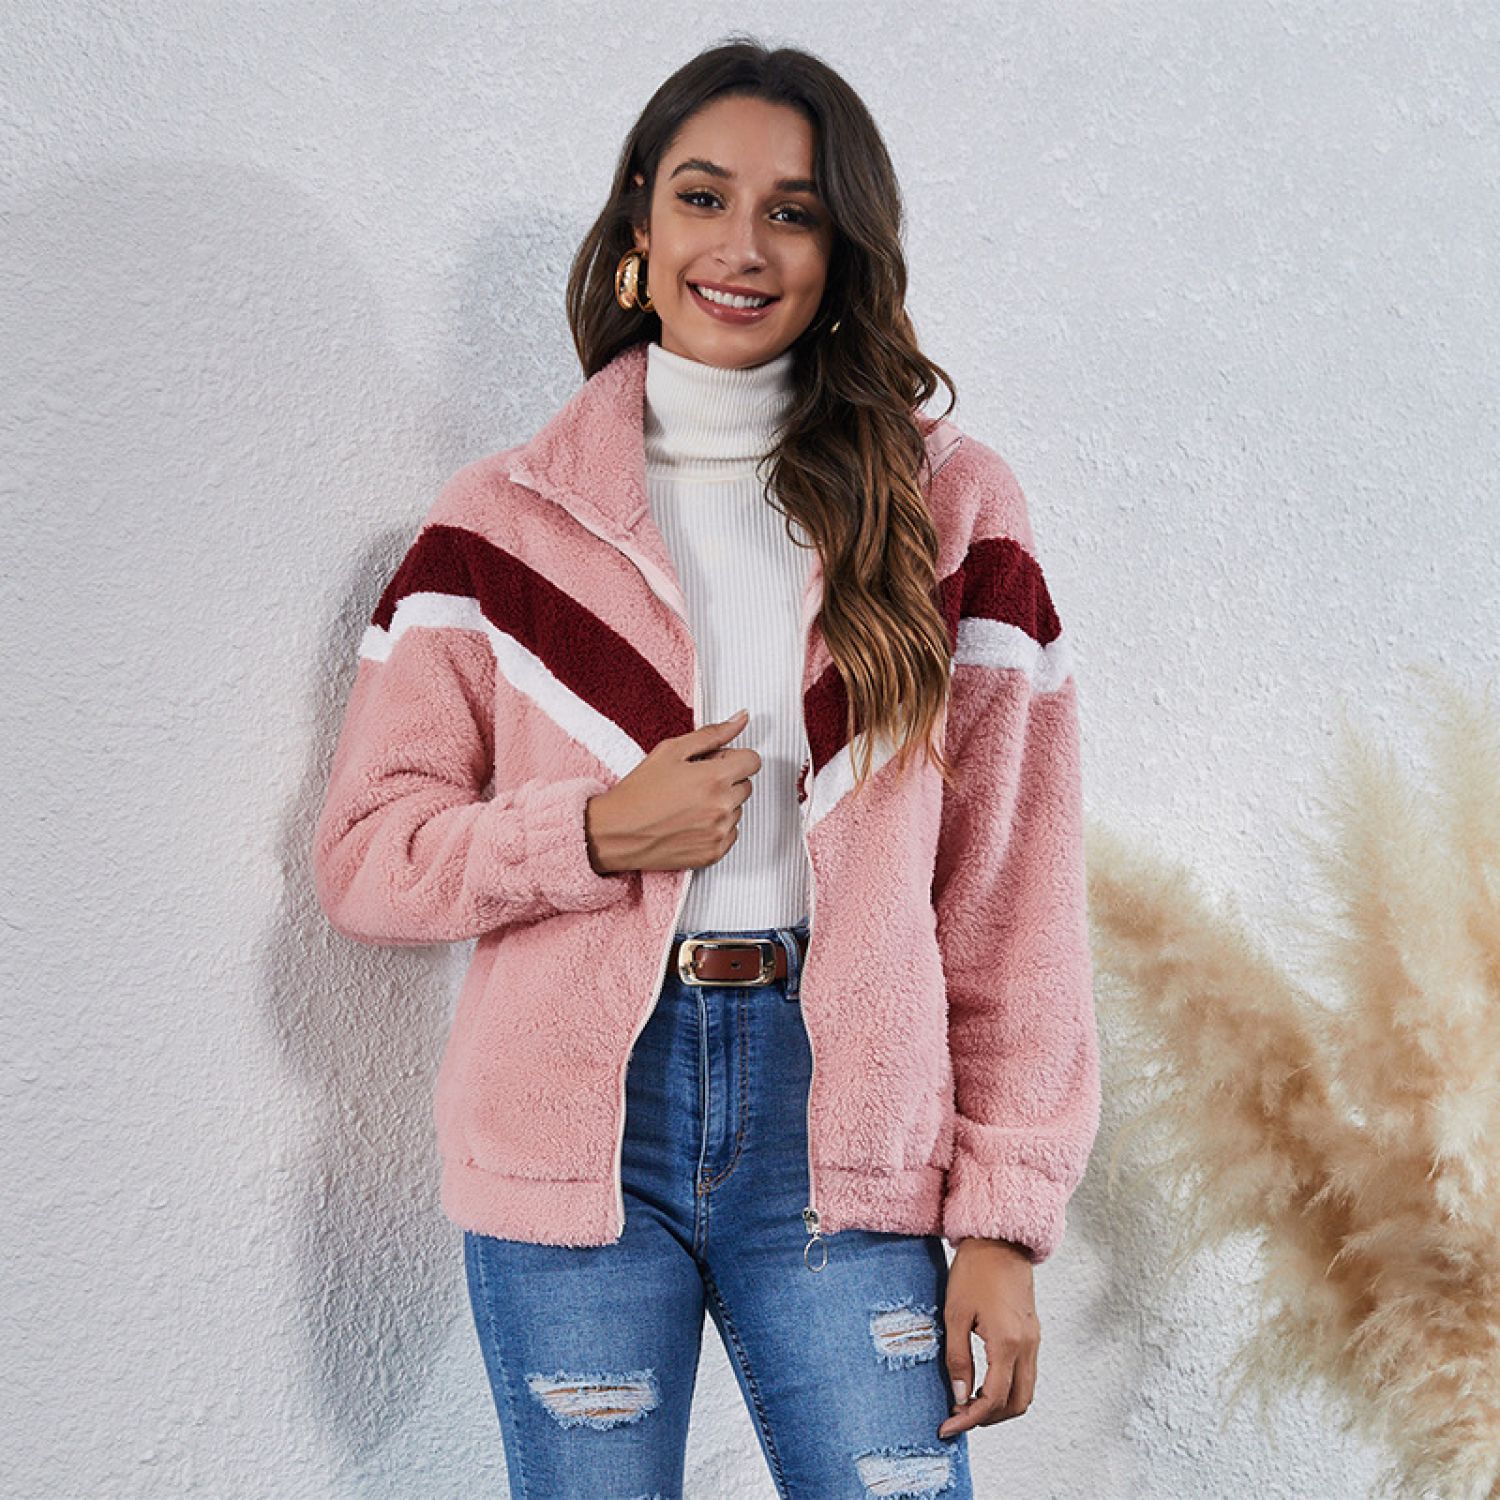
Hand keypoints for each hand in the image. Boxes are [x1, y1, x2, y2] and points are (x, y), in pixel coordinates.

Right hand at [584, 710, 759, 874]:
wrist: (617, 832)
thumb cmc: (639, 791)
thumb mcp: (671, 750)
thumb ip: (712, 734)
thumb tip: (741, 719)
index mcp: (715, 778)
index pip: (753, 761)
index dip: (733, 757)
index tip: (716, 761)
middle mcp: (722, 807)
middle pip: (745, 785)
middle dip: (726, 780)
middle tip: (694, 782)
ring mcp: (719, 832)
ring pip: (737, 810)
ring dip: (721, 804)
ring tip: (688, 804)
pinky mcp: (714, 853)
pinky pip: (730, 834)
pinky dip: (715, 828)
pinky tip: (690, 822)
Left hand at [938, 1237, 1038, 1438]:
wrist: (999, 1240)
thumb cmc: (974, 1271)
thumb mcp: (955, 1314)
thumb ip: (957, 1358)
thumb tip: (959, 1397)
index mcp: (1007, 1343)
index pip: (993, 1399)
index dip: (970, 1419)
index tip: (948, 1426)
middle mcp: (1027, 1346)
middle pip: (1016, 1404)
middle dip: (988, 1419)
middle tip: (959, 1416)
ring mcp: (1034, 1341)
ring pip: (1025, 1392)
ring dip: (1000, 1406)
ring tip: (969, 1402)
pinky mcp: (1033, 1334)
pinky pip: (1026, 1374)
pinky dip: (1008, 1388)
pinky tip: (983, 1382)